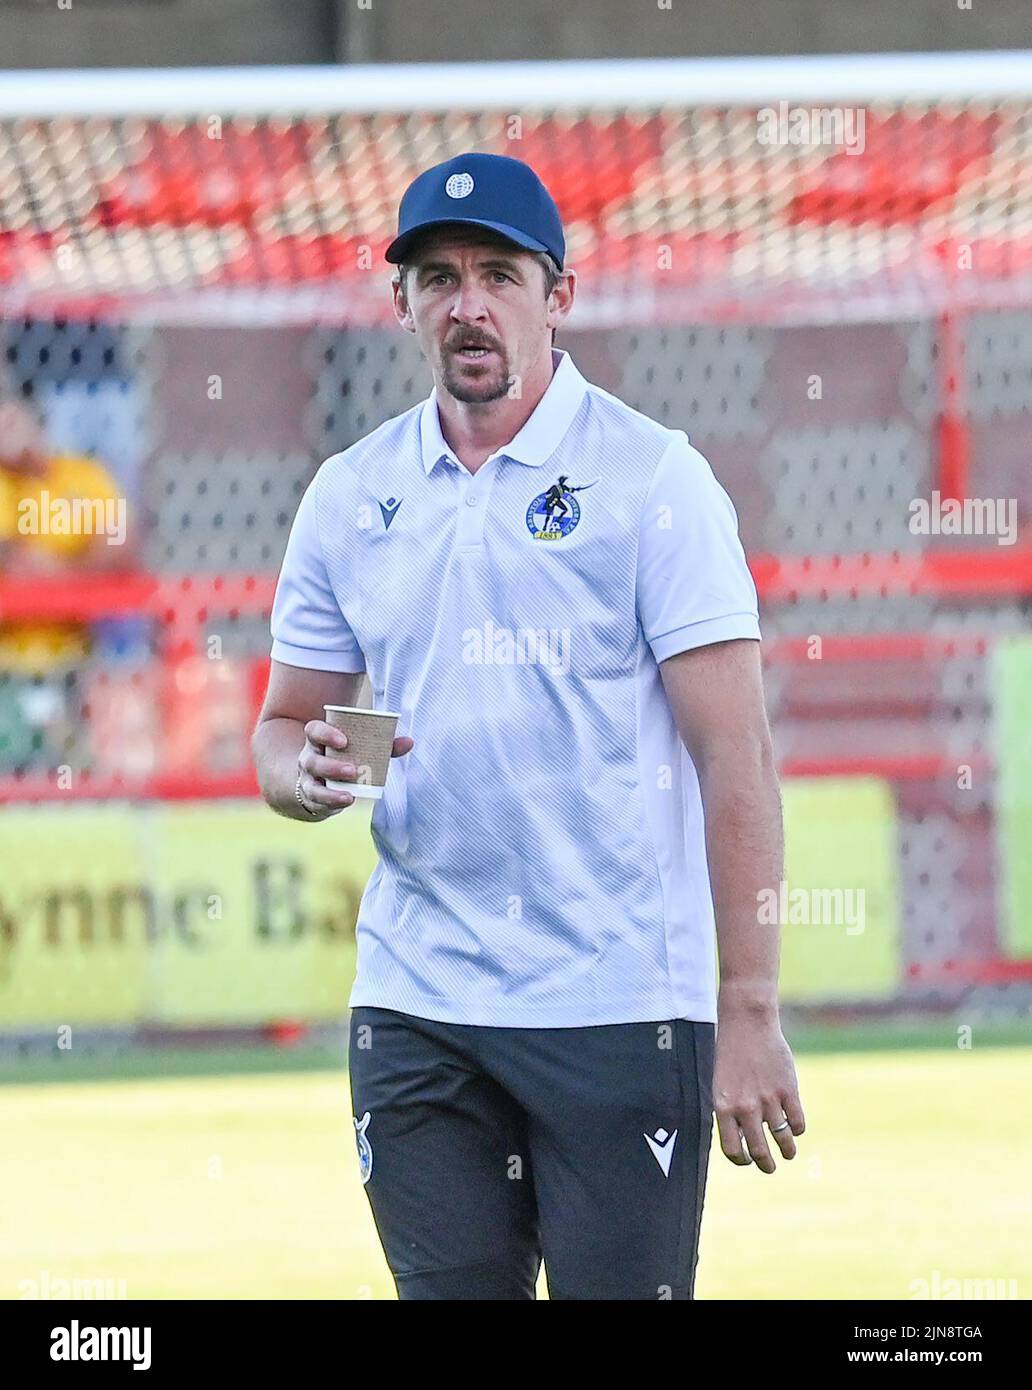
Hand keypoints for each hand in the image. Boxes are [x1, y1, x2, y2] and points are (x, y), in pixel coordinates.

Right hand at [296, 719, 413, 816]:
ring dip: (330, 792)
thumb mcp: (359, 748)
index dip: (325, 734)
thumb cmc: (344, 757)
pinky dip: (332, 804)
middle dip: (331, 767)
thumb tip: (409, 742)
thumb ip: (383, 745)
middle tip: (353, 770)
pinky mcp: (312, 799)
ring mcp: (308, 781)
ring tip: (350, 796)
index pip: (314, 731)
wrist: (320, 780)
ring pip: (312, 786)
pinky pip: (318, 803)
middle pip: (312, 761)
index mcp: (318, 741)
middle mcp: (309, 759)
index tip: (344, 741)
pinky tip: (347, 802)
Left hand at [713, 999, 804, 1173]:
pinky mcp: (789, 1090)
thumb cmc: (731, 1055)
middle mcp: (746, 1107)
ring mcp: (769, 1100)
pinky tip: (794, 1127)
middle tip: (771, 1167)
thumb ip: (730, 1112)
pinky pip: (798, 1122)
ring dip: (787, 1151)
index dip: (742, 1161)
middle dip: (766, 1165)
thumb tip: (743, 1142)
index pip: (733, 1150)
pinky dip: (797, 1129)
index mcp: (724, 1107)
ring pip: (783, 1140)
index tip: (748, 1161)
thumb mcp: (721, 1084)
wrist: (747, 1024)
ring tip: (789, 1153)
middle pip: (759, 1151)